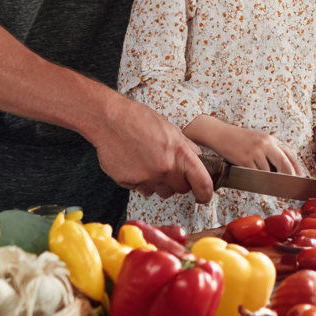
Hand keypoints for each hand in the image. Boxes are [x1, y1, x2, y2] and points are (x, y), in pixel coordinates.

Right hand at [96, 97, 213, 202]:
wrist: (110, 120)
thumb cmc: (139, 119)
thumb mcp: (170, 128)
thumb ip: (185, 146)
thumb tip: (197, 158)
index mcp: (179, 153)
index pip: (202, 182)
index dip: (205, 193)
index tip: (204, 196)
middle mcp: (165, 169)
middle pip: (180, 189)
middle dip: (177, 182)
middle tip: (168, 168)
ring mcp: (147, 178)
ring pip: (160, 191)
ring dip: (158, 182)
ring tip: (149, 162)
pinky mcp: (130, 183)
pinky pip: (141, 189)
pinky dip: (141, 180)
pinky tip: (135, 164)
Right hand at [186, 115, 302, 174]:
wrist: (222, 134)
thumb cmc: (240, 139)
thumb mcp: (259, 140)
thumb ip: (272, 150)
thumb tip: (285, 165)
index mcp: (271, 140)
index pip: (289, 155)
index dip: (297, 168)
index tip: (300, 178)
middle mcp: (265, 144)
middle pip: (284, 164)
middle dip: (289, 177)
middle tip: (291, 186)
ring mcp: (255, 151)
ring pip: (269, 172)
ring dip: (269, 180)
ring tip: (269, 184)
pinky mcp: (245, 159)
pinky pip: (255, 174)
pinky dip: (257, 179)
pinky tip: (256, 180)